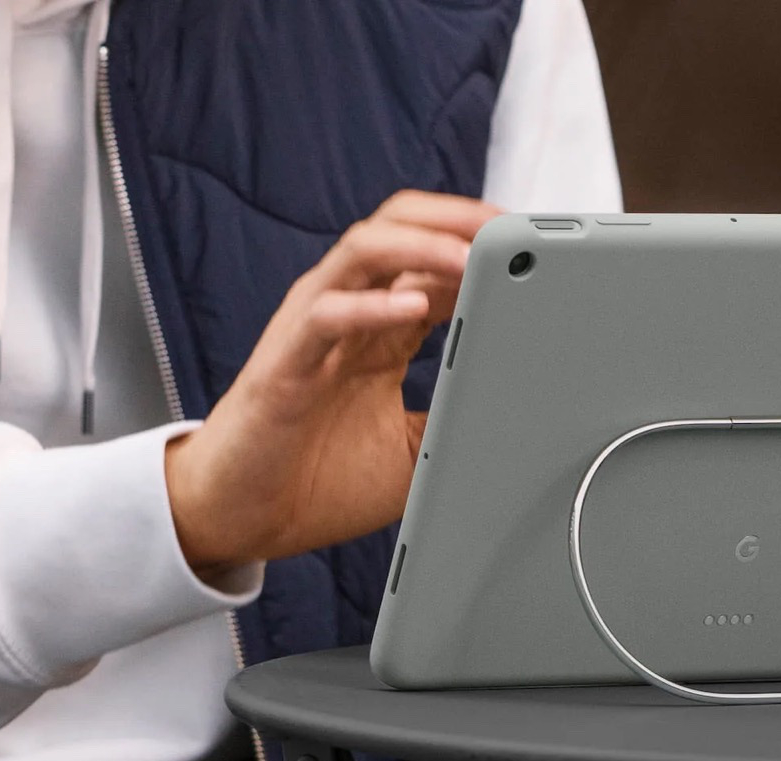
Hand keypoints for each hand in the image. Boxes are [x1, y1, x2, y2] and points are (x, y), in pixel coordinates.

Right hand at [164, 190, 498, 572]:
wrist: (245, 520)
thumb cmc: (320, 479)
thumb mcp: (417, 449)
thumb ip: (459, 414)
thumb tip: (523, 408)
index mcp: (380, 327)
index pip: (432, 257)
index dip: (481, 243)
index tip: (531, 246)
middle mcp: (347, 312)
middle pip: (400, 227)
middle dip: (456, 218)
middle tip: (508, 228)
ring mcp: (313, 329)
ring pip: (364, 250)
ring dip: (423, 245)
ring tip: (470, 253)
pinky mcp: (285, 361)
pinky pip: (327, 315)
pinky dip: (370, 307)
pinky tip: (412, 309)